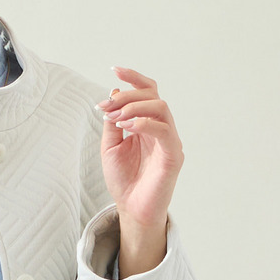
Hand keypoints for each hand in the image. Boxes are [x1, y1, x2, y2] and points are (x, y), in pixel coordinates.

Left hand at [95, 66, 183, 231]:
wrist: (131, 209)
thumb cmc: (124, 180)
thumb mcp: (110, 147)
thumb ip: (112, 122)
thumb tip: (115, 93)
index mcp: (147, 124)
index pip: (148, 92)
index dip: (134, 78)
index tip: (114, 70)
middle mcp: (161, 129)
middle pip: (153, 96)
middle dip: (127, 96)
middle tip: (105, 107)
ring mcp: (169, 141)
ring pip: (161, 108)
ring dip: (135, 107)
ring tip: (117, 117)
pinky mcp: (173, 155)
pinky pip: (165, 131)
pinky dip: (145, 123)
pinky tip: (128, 126)